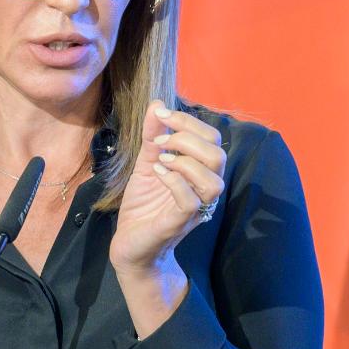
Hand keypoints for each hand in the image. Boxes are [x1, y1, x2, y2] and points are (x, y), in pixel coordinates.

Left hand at [110, 100, 226, 275]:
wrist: (130, 245)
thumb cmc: (143, 206)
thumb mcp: (147, 163)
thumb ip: (153, 136)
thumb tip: (157, 104)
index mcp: (200, 172)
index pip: (212, 139)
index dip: (188, 121)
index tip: (160, 115)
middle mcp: (204, 190)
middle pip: (218, 155)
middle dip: (187, 139)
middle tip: (158, 143)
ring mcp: (195, 208)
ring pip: (213, 181)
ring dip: (185, 162)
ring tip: (160, 160)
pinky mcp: (179, 223)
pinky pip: (191, 201)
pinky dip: (174, 181)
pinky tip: (158, 174)